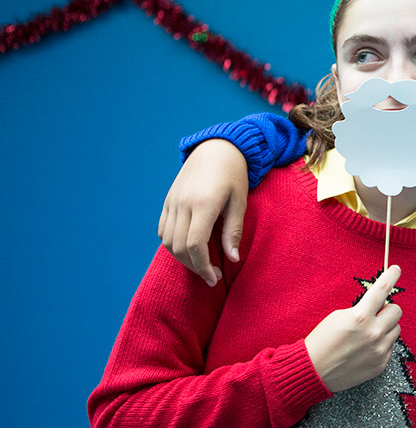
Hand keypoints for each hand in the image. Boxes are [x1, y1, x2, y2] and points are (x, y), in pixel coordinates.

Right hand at [158, 139, 249, 285]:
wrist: (217, 148)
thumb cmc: (234, 175)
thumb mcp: (240, 202)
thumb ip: (233, 231)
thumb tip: (232, 259)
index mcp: (203, 204)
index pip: (195, 244)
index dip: (202, 266)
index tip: (214, 278)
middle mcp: (183, 204)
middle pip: (179, 246)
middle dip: (194, 267)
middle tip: (211, 276)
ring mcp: (172, 202)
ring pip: (167, 241)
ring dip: (182, 258)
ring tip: (201, 264)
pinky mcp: (168, 201)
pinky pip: (163, 230)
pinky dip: (172, 244)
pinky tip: (189, 249)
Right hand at [305, 265, 403, 392]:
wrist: (314, 372)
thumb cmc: (322, 341)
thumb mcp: (339, 317)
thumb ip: (361, 310)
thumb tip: (378, 307)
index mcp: (360, 317)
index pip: (382, 290)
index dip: (391, 276)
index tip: (396, 269)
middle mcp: (373, 333)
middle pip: (396, 311)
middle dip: (387, 309)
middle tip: (375, 314)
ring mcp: (379, 350)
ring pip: (396, 329)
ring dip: (385, 327)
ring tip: (368, 334)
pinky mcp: (381, 364)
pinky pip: (390, 346)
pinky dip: (381, 344)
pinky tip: (365, 349)